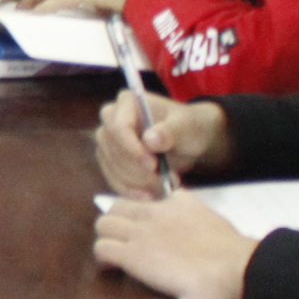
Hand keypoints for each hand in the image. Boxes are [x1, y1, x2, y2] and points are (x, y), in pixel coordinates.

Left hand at [94, 190, 258, 298]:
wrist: (234, 266)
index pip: (146, 200)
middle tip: (123, 242)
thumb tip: (188, 224)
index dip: (139, 216)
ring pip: (103, 225)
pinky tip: (114, 267)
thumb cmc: (233, 252)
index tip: (143, 230)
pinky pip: (102, 248)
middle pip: (117, 207)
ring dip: (107, 238)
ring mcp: (141, 232)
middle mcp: (155, 212)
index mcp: (177, 201)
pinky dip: (104, 258)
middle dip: (116, 223)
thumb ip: (194, 216)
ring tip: (116, 255)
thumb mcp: (213, 219)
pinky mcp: (132, 255)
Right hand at [96, 91, 230, 198]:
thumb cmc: (189, 127)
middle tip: (165, 179)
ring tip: (166, 184)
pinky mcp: (110, 161)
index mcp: (127, 102)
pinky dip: (131, 191)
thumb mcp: (187, 126)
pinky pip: (113, 179)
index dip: (132, 149)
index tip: (153, 165)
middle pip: (113, 149)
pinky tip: (149, 196)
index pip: (119, 126)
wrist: (190, 141)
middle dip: (138, 170)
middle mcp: (111, 119)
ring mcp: (108, 140)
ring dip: (138, 182)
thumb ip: (171, 131)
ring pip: (113, 167)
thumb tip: (150, 139)